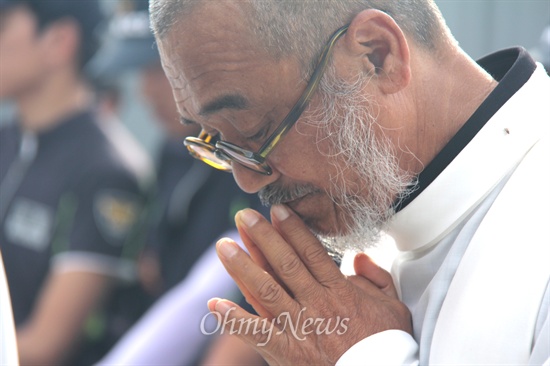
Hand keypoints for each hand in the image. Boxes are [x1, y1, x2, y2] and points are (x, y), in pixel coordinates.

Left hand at [208, 204, 411, 364]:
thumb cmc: (386, 347)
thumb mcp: (393, 307)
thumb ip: (377, 279)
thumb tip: (358, 258)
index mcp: (339, 290)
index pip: (311, 252)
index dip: (292, 229)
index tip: (277, 210)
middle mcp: (316, 303)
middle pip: (284, 263)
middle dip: (262, 237)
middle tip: (243, 216)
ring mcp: (298, 327)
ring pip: (266, 289)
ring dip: (242, 266)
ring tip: (223, 245)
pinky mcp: (286, 351)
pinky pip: (256, 333)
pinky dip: (233, 319)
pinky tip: (215, 304)